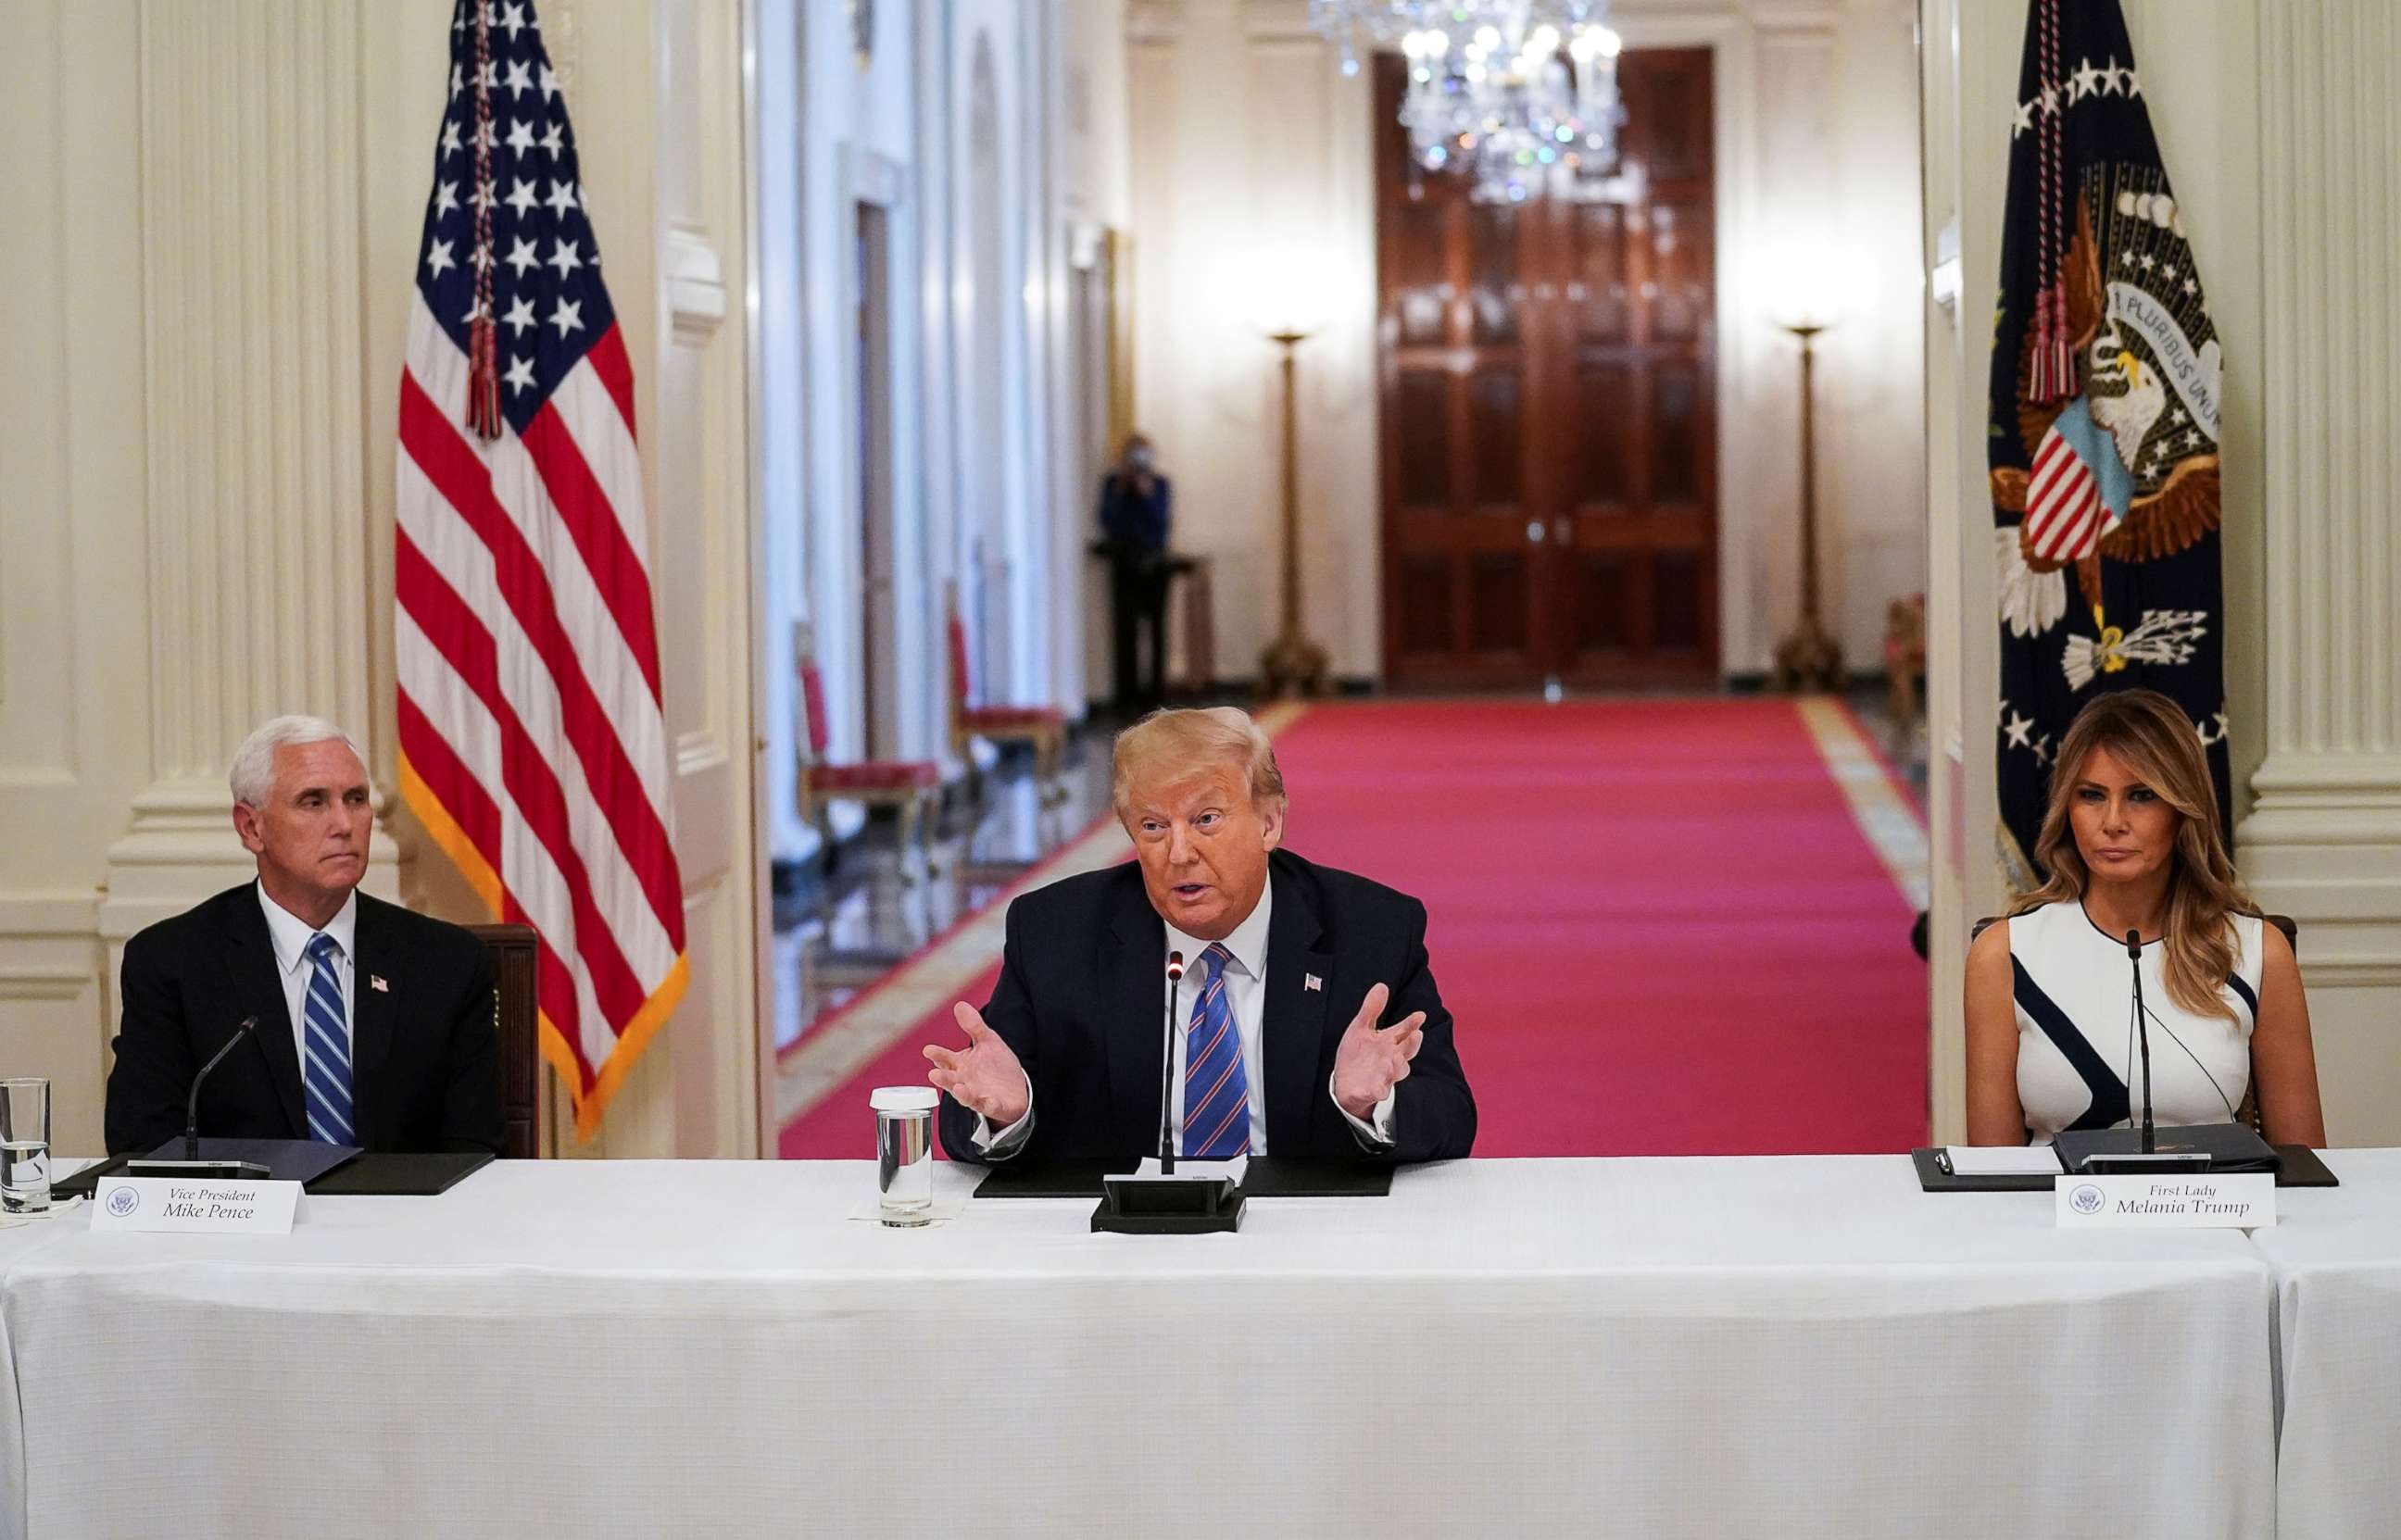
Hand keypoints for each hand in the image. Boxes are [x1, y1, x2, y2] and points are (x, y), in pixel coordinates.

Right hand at [923, 1002, 1029, 1125]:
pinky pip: (991, 1107)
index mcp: (962, 1065)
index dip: (938, 1055)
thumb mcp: (987, 1041)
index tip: (928, 1050)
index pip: (946, 1059)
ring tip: (958, 1088)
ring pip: (967, 1097)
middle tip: (934, 1074)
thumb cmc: (996, 1065)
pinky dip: (989, 1105)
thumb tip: (959, 1005)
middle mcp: (966, 1082)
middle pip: (951, 1080)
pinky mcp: (994, 1106)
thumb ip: (974, 1026)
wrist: (1015, 1088)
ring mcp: (979, 1096)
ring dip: (962, 1094)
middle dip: (943, 1078)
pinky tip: (989, 1101)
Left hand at [1330, 983, 1423, 1120]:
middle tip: (1417, 1034)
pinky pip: (1377, 1093)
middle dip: (1412, 1045)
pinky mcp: (1370, 1092)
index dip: (1412, 1023)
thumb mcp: (1361, 1028)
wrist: (1344, 1083)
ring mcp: (1383, 1077)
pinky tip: (1377, 1089)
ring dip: (1396, 1068)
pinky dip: (1378, 1091)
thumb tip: (1382, 985)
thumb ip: (1371, 1009)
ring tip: (1392, 1059)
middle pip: (1406, 1052)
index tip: (1420, 1015)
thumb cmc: (1358, 1054)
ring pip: (1395, 1074)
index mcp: (1389, 1043)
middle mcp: (1390, 1060)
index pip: (1404, 1031)